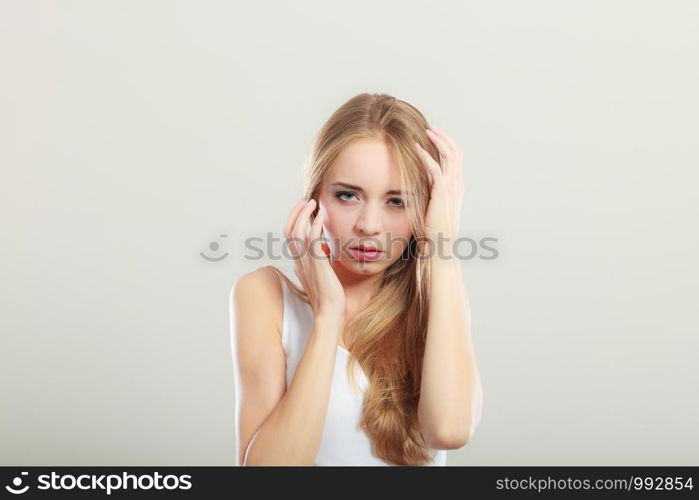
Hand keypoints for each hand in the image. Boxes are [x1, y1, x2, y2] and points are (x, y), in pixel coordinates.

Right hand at [283, 198, 345, 320]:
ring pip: (297, 233)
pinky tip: (321, 217)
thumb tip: (322, 250)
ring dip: (304, 214)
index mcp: (298, 264)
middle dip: (296, 213)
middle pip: (288, 231)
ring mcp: (306, 263)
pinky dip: (315, 225)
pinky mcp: (317, 265)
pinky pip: (312, 240)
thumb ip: (316, 262)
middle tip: (305, 201)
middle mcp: (299, 262)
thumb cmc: (328, 297)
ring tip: (313, 203)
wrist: (330, 313)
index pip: (289, 237)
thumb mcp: (319, 276)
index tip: (303, 209)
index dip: (294, 220)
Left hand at [415, 126, 464, 241]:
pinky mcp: (442, 192)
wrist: (440, 245)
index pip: (456, 159)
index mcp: (457, 187)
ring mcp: (452, 188)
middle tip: (431, 128)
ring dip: (438, 141)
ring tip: (427, 131)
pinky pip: (435, 167)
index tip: (435, 137)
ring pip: (450, 155)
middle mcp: (457, 185)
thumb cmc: (434, 231)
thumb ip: (431, 196)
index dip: (447, 145)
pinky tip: (416, 148)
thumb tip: (419, 187)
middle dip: (444, 138)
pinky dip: (426, 155)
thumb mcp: (433, 208)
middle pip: (456, 153)